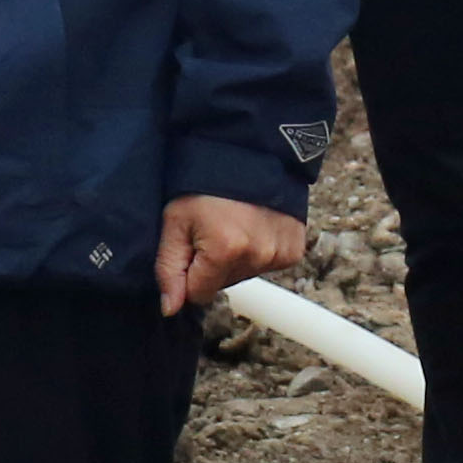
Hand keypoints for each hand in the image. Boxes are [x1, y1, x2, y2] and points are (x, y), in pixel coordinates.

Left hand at [155, 194, 305, 318]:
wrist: (248, 153)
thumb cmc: (204, 185)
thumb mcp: (175, 221)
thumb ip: (169, 268)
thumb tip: (171, 309)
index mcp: (225, 251)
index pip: (199, 294)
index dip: (189, 273)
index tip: (192, 246)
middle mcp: (257, 256)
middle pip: (223, 285)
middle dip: (213, 265)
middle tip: (212, 230)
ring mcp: (279, 253)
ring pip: (245, 275)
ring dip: (237, 258)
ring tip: (234, 224)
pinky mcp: (294, 250)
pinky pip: (267, 265)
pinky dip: (259, 251)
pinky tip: (253, 226)